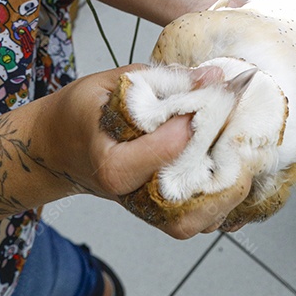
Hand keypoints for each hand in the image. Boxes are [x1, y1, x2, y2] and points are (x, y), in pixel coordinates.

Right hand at [34, 66, 249, 237]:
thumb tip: (212, 77)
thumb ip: (161, 80)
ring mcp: (148, 210)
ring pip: (204, 218)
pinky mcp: (160, 214)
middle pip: (195, 193)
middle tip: (240, 123)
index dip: (201, 116)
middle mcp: (133, 195)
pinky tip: (229, 164)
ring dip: (230, 184)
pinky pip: (202, 218)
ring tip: (238, 145)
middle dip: (226, 159)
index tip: (222, 89)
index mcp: (113, 166)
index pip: (170, 147)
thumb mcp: (111, 84)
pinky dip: (223, 196)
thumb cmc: (79, 114)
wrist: (56, 148)